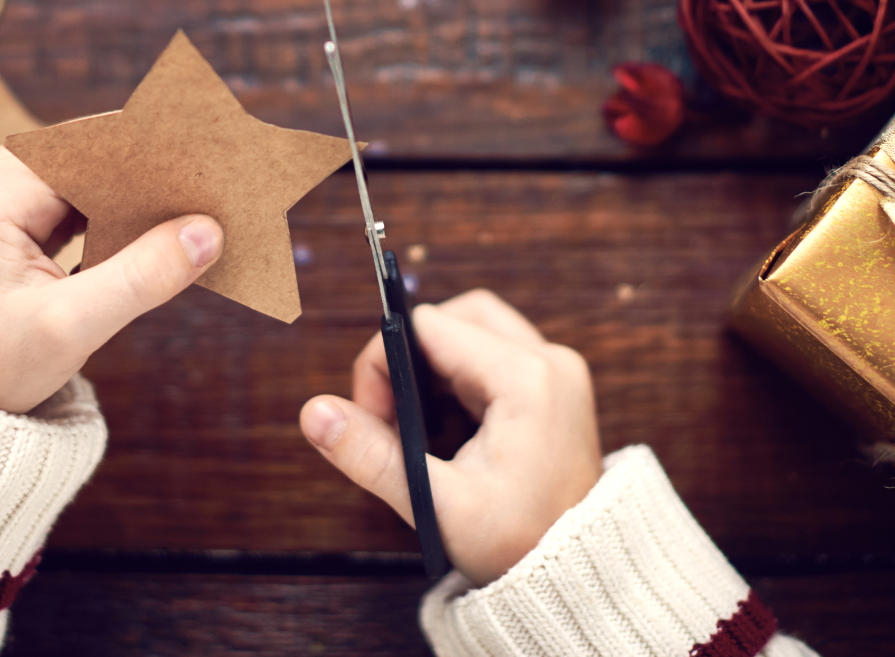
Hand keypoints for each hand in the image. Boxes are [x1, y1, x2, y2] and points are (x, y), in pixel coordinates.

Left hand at [0, 147, 223, 413]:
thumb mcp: (71, 326)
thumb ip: (143, 276)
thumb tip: (209, 232)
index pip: (97, 147)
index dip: (159, 153)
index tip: (217, 164)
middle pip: (98, 157)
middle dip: (158, 177)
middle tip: (222, 190)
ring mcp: (4, 197)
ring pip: (95, 180)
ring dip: (145, 200)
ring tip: (205, 212)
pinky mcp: (16, 221)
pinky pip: (83, 204)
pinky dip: (123, 220)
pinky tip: (167, 236)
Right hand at [299, 289, 601, 585]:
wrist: (579, 577)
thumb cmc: (519, 546)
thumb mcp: (436, 503)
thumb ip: (371, 455)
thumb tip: (314, 413)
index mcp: (528, 380)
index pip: (428, 328)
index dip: (385, 364)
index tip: (374, 418)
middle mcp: (550, 362)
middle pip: (455, 318)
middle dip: (411, 360)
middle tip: (393, 418)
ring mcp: (557, 372)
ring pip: (476, 330)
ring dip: (436, 368)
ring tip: (421, 427)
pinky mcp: (555, 387)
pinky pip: (497, 355)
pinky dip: (462, 380)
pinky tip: (451, 430)